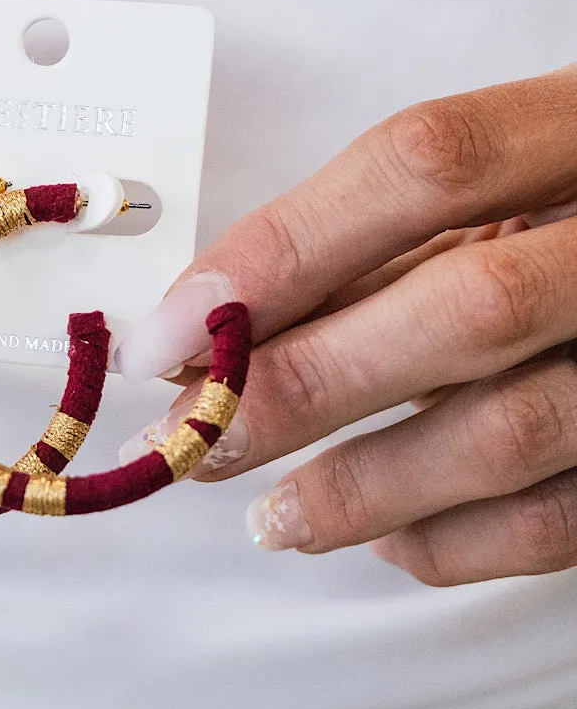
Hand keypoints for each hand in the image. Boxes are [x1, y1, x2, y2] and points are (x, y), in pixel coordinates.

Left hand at [116, 64, 576, 585]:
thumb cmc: (573, 218)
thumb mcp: (499, 192)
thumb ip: (377, 240)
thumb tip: (214, 323)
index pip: (426, 165)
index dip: (282, 249)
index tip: (172, 328)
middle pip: (467, 309)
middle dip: (303, 385)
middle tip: (199, 437)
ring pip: (512, 433)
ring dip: (362, 488)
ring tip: (272, 516)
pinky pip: (562, 523)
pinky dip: (454, 543)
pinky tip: (385, 536)